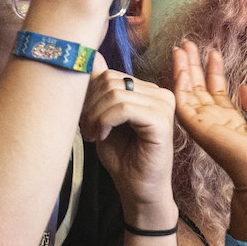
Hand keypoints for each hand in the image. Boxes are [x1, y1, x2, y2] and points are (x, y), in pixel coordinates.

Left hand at [81, 69, 179, 219]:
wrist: (137, 189)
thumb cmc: (122, 157)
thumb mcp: (102, 117)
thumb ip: (100, 89)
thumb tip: (92, 55)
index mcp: (146, 90)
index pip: (108, 74)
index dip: (88, 95)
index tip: (82, 119)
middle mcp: (159, 93)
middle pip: (110, 81)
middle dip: (89, 105)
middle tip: (86, 129)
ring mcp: (164, 105)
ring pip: (115, 93)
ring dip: (95, 116)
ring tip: (93, 135)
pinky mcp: (162, 120)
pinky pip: (124, 108)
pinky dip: (105, 121)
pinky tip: (102, 136)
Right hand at [171, 42, 246, 188]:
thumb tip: (245, 87)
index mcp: (233, 122)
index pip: (218, 93)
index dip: (214, 72)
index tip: (212, 53)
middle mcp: (215, 121)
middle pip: (200, 88)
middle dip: (194, 65)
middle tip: (188, 44)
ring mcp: (204, 124)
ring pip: (188, 92)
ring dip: (184, 69)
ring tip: (181, 48)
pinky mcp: (197, 127)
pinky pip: (183, 102)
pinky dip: (180, 84)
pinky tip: (180, 67)